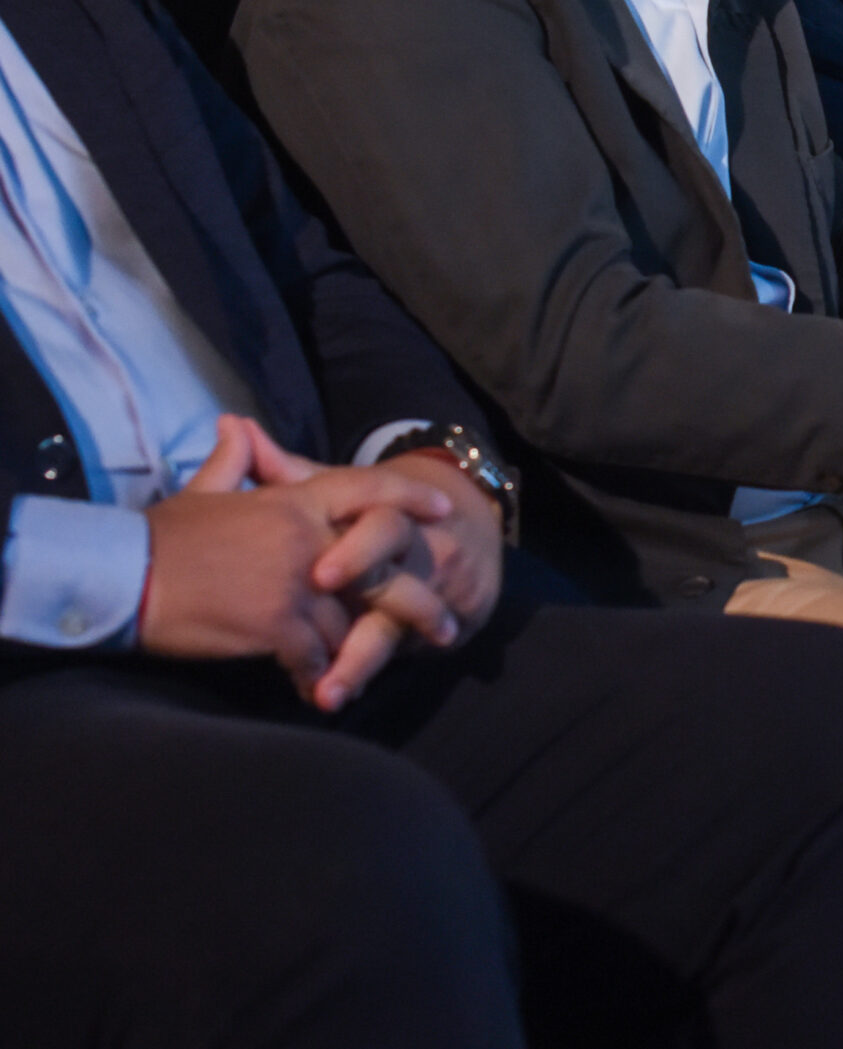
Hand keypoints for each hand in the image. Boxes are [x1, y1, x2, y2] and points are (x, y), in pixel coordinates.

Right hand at [141, 416, 456, 709]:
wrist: (122, 575)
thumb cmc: (160, 536)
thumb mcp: (203, 492)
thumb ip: (236, 463)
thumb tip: (237, 425)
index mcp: (293, 501)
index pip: (369, 489)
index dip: (410, 499)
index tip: (446, 512)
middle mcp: (308, 539)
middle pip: (384, 570)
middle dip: (420, 604)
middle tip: (446, 630)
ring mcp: (297, 584)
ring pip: (351, 623)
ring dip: (357, 652)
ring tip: (365, 673)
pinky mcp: (277, 626)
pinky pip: (316, 658)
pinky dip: (318, 677)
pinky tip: (316, 689)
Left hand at [229, 419, 503, 670]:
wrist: (465, 531)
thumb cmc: (375, 519)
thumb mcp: (334, 493)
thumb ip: (287, 472)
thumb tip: (235, 428)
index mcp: (383, 509)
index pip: (377, 518)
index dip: (353, 546)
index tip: (319, 576)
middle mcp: (410, 544)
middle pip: (393, 562)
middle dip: (363, 593)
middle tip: (328, 628)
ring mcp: (424, 587)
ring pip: (395, 619)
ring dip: (359, 658)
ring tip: (327, 693)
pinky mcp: (433, 623)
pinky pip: (401, 649)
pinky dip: (362, 672)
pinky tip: (333, 696)